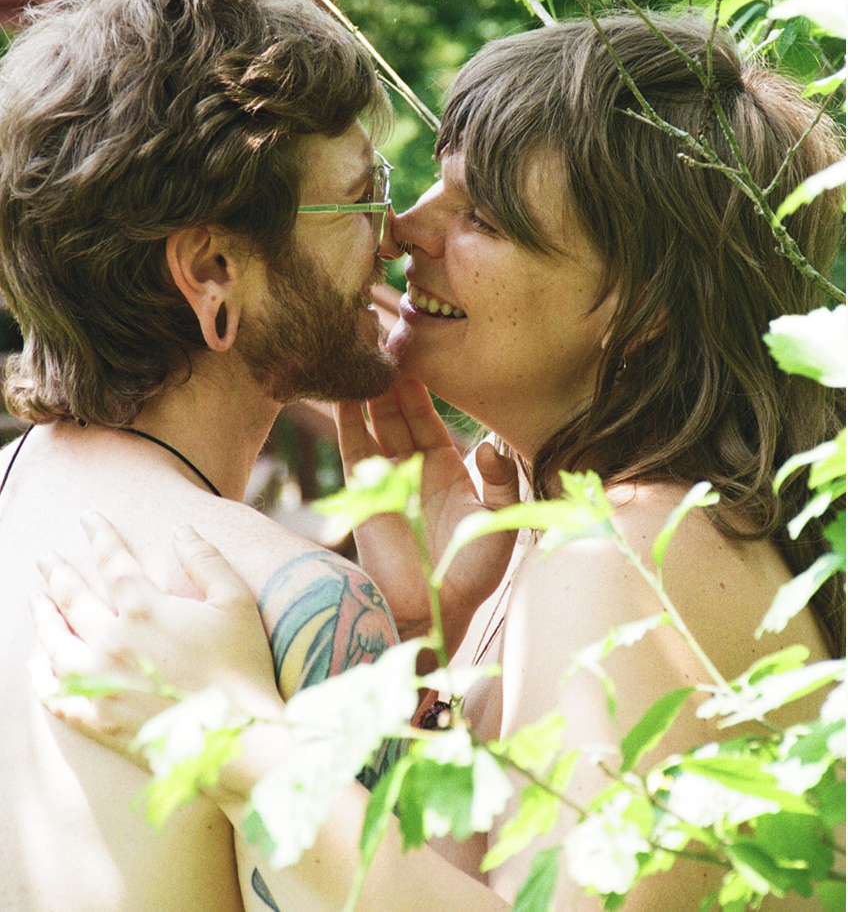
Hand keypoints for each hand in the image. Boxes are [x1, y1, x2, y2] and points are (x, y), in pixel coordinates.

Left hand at [30, 512, 282, 759]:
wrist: (236, 739)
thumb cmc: (242, 666)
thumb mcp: (236, 602)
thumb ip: (206, 561)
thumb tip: (182, 531)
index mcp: (146, 609)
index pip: (114, 561)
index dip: (100, 536)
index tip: (88, 517)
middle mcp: (113, 641)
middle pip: (74, 600)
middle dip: (58, 574)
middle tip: (45, 558)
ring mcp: (102, 683)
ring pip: (57, 645)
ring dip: (44, 620)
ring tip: (37, 604)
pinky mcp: (100, 720)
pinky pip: (58, 697)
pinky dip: (43, 679)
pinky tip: (37, 666)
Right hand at [334, 379, 520, 656]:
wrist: (433, 609)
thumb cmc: (472, 570)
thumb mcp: (501, 520)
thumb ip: (501, 481)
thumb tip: (488, 447)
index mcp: (447, 468)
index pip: (428, 416)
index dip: (420, 387)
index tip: (415, 353)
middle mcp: (413, 467)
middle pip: (398, 413)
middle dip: (391, 380)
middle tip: (383, 339)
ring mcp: (386, 478)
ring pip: (374, 424)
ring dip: (369, 392)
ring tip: (363, 355)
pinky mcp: (364, 492)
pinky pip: (353, 448)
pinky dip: (348, 420)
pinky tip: (345, 391)